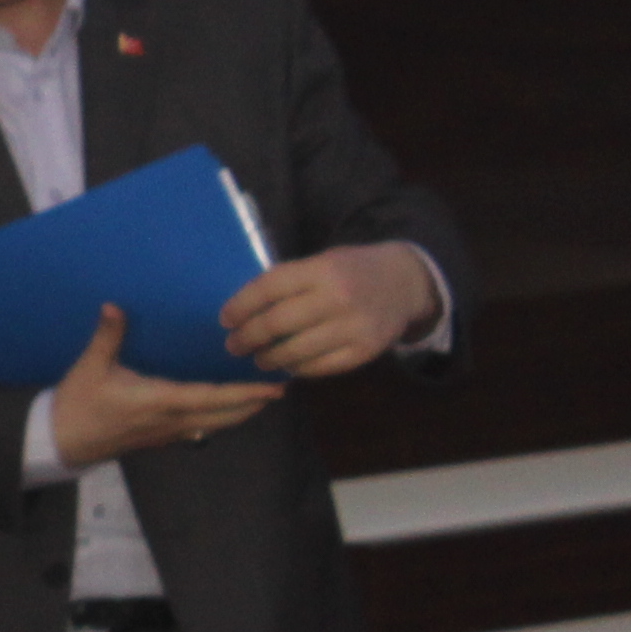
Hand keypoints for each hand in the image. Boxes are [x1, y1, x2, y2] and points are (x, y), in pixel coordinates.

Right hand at [48, 303, 283, 468]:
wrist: (62, 441)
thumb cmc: (78, 404)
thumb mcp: (90, 367)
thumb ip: (108, 336)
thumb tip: (115, 306)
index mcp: (161, 400)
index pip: (213, 397)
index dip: (245, 393)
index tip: (272, 388)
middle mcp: (172, 419)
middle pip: (224, 416)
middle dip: (253, 404)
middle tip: (279, 389)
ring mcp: (168, 432)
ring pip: (216, 424)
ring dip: (241, 413)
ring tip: (261, 399)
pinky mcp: (160, 437)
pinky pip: (201, 427)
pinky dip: (220, 418)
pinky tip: (224, 410)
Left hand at [221, 242, 440, 383]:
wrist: (405, 284)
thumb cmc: (351, 271)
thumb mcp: (322, 262)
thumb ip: (288, 282)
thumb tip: (242, 310)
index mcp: (322, 269)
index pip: (268, 288)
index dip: (240, 306)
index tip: (225, 320)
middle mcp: (338, 297)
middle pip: (277, 323)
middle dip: (247, 337)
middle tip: (233, 345)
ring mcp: (354, 327)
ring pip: (296, 351)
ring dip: (269, 358)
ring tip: (258, 358)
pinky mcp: (364, 351)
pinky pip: (320, 367)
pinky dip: (298, 369)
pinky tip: (288, 365)